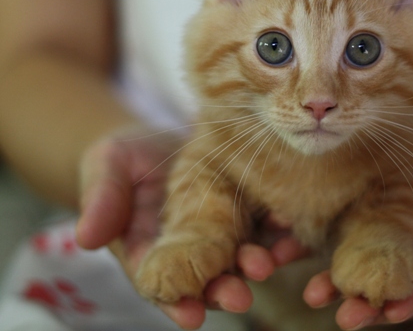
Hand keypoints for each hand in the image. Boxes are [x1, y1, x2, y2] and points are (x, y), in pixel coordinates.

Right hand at [74, 125, 305, 329]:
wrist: (154, 138)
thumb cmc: (122, 158)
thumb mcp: (105, 169)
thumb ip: (102, 200)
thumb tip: (87, 237)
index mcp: (151, 250)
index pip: (162, 284)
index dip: (176, 302)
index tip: (191, 317)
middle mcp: (189, 248)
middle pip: (207, 277)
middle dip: (224, 288)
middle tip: (242, 296)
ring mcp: (220, 229)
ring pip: (240, 255)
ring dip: (256, 263)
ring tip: (271, 262)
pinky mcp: (243, 207)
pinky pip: (263, 224)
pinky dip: (276, 231)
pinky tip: (288, 229)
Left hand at [302, 106, 412, 329]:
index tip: (395, 311)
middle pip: (398, 276)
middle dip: (373, 301)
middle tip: (345, 317)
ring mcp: (395, 221)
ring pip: (365, 256)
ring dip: (337, 278)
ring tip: (311, 293)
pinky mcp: (372, 203)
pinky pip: (343, 223)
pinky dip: (316, 236)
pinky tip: (287, 241)